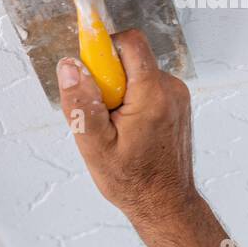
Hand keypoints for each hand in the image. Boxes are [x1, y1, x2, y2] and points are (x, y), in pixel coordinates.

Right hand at [56, 29, 197, 224]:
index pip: (130, 42)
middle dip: (108, 79)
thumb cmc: (133, 180)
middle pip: (130, 58)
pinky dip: (132, 101)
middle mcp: (171, 89)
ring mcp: (177, 95)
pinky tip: (129, 130)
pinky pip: (146, 87)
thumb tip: (70, 65)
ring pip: (136, 73)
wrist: (165, 203)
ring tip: (116, 128)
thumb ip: (82, 103)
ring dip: (119, 93)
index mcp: (153, 95)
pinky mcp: (176, 102)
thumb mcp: (95, 146)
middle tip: (102, 114)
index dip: (104, 48)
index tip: (89, 70)